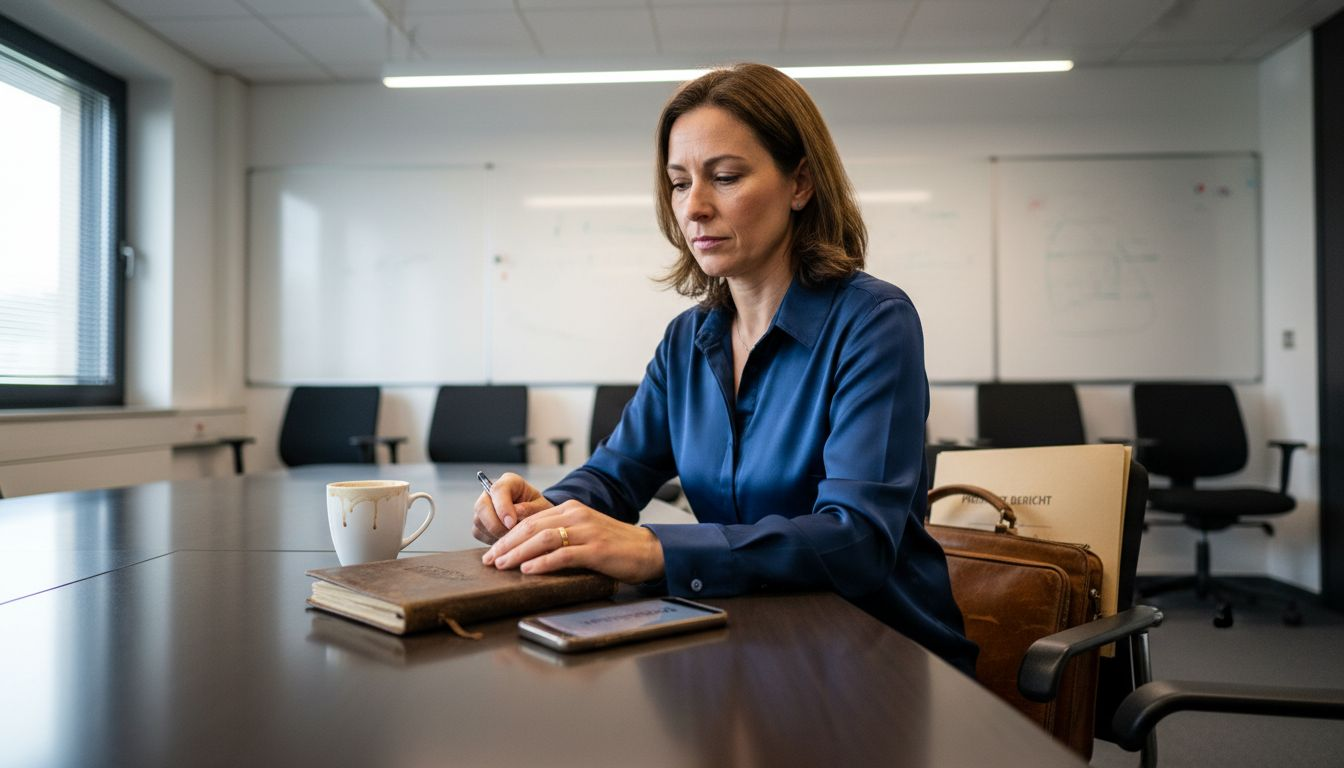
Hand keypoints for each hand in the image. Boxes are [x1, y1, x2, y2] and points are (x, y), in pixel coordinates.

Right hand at [472, 473, 553, 543]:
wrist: (535, 517)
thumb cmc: (539, 509)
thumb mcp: (542, 507)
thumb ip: (530, 508)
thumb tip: (516, 513)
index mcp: (509, 482)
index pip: (498, 490)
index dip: (503, 508)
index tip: (511, 523)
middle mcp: (491, 492)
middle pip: (482, 506)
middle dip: (495, 524)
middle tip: (511, 534)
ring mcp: (483, 507)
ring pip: (478, 521)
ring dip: (495, 533)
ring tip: (513, 536)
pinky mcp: (479, 522)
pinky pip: (478, 532)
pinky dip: (491, 538)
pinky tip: (505, 539)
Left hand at [481, 500, 665, 583]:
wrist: (648, 550)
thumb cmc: (615, 546)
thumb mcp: (584, 531)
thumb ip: (559, 533)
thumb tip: (527, 544)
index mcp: (572, 510)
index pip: (531, 520)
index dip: (508, 535)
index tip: (492, 550)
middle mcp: (577, 516)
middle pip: (532, 527)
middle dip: (506, 544)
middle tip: (490, 560)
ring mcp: (587, 532)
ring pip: (543, 539)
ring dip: (518, 553)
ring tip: (503, 565)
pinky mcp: (596, 550)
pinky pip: (563, 554)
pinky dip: (543, 562)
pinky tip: (529, 570)